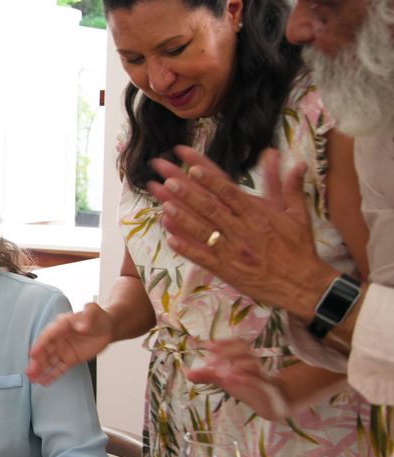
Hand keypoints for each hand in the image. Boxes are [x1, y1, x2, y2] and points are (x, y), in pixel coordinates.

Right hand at [26, 302, 112, 383]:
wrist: (107, 327)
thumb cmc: (97, 316)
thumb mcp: (93, 310)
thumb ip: (87, 316)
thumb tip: (81, 326)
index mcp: (61, 325)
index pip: (48, 336)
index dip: (40, 345)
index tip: (33, 354)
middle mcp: (59, 338)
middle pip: (45, 351)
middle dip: (37, 361)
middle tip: (30, 371)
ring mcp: (64, 350)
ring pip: (50, 361)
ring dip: (41, 370)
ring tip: (32, 379)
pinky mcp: (70, 359)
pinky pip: (59, 369)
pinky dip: (52, 375)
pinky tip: (43, 382)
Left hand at [147, 146, 337, 319]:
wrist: (302, 285)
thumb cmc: (299, 248)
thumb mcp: (298, 214)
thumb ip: (291, 187)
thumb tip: (298, 162)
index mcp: (257, 215)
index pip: (229, 192)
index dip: (209, 179)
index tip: (192, 167)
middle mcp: (242, 231)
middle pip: (210, 208)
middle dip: (188, 193)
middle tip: (168, 180)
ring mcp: (232, 251)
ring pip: (202, 231)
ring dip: (182, 217)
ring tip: (164, 204)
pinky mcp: (226, 270)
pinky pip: (202, 257)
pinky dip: (186, 248)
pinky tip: (169, 238)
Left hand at [187, 339, 289, 420]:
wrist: (272, 404)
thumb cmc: (248, 386)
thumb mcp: (227, 380)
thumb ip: (209, 376)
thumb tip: (188, 373)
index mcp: (246, 359)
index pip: (239, 343)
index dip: (224, 342)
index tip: (207, 345)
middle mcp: (255, 365)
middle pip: (246, 350)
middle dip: (227, 351)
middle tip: (209, 359)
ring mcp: (262, 377)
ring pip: (253, 364)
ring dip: (236, 365)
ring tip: (220, 373)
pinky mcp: (267, 390)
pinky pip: (260, 382)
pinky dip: (246, 379)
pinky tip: (232, 380)